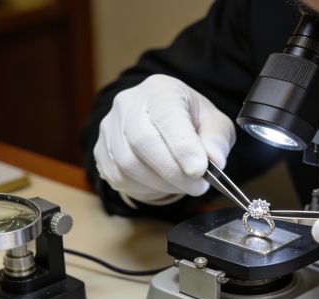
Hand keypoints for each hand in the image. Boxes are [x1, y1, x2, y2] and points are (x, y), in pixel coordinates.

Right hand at [93, 74, 235, 202]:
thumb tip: (213, 160)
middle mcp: (128, 104)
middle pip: (142, 140)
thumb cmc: (191, 122)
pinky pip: (118, 177)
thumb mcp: (215, 124)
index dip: (182, 146)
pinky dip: (144, 188)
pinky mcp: (101, 151)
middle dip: (173, 171)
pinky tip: (161, 184)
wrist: (164, 126)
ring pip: (128, 164)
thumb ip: (217, 140)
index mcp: (160, 90)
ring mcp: (110, 128)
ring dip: (160, 183)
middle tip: (197, 186)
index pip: (166, 116)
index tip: (199, 170)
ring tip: (183, 185)